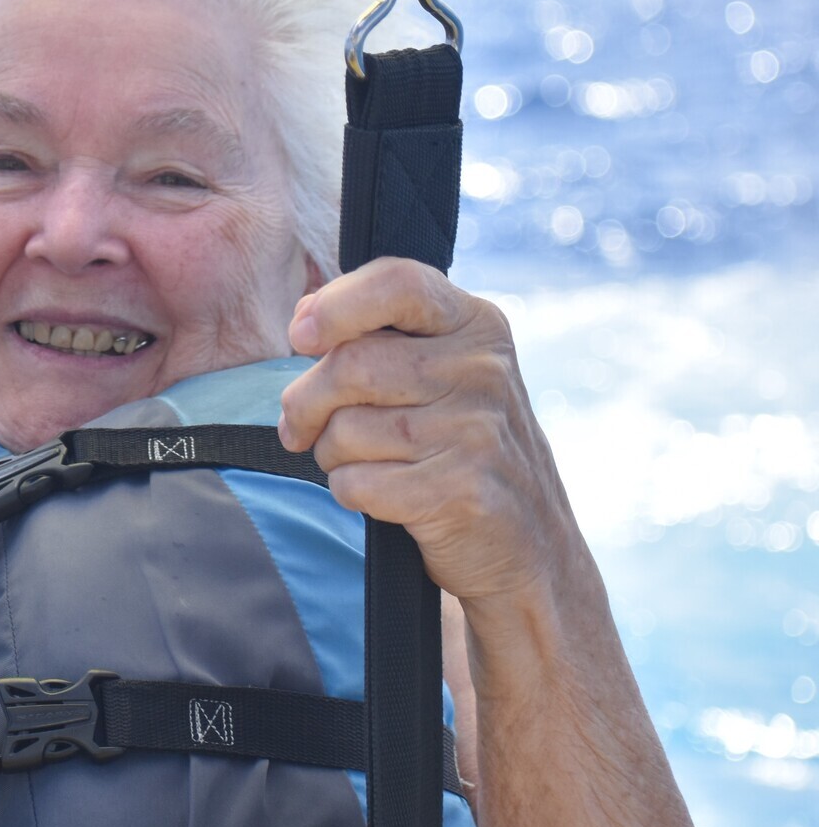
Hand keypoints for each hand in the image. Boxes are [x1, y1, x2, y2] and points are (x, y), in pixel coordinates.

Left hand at [276, 257, 583, 613]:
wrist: (527, 544)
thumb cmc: (458, 445)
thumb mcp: (441, 372)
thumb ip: (377, 335)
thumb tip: (303, 317)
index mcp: (477, 325)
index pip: (397, 282)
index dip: (334, 304)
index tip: (300, 337)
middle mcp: (482, 370)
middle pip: (350, 365)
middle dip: (304, 402)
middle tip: (300, 426)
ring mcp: (476, 431)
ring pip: (344, 429)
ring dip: (330, 453)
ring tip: (362, 461)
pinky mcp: (460, 491)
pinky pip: (354, 483)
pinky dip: (349, 492)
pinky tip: (384, 494)